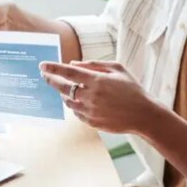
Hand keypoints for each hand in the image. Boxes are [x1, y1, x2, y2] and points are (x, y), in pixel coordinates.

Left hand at [40, 60, 159, 134]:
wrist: (143, 115)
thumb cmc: (132, 89)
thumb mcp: (118, 69)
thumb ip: (94, 64)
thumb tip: (73, 64)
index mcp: (97, 81)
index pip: (68, 72)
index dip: (53, 68)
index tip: (42, 65)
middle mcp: (90, 96)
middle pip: (63, 88)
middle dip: (51, 80)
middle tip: (45, 76)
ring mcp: (90, 111)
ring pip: (68, 101)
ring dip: (64, 93)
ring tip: (66, 88)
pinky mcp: (92, 122)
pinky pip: (76, 112)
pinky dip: (75, 105)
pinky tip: (80, 100)